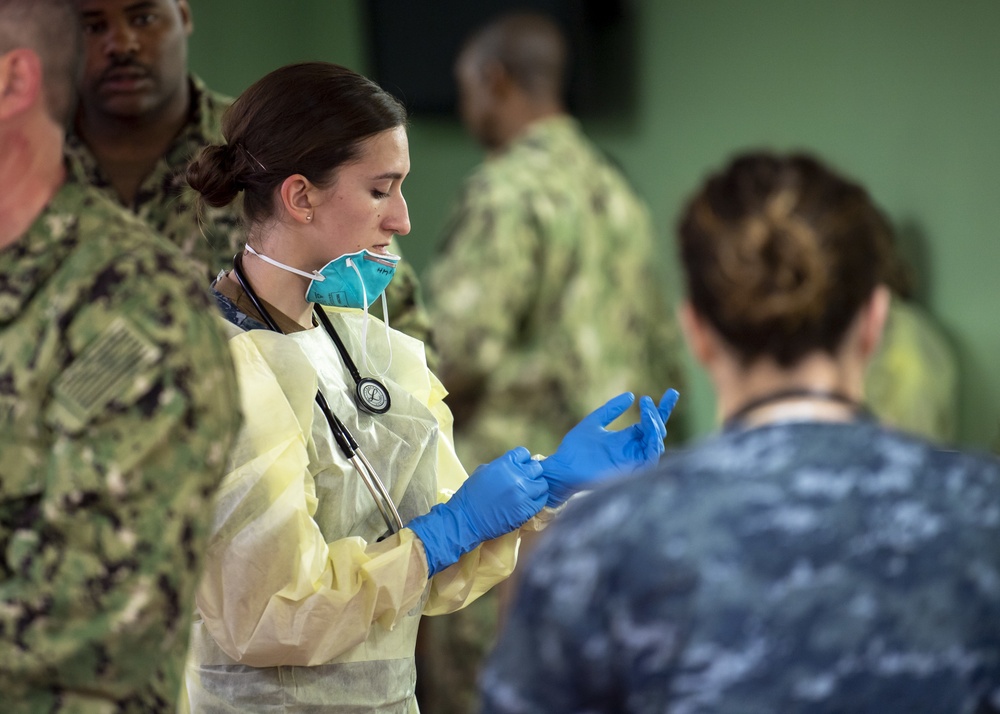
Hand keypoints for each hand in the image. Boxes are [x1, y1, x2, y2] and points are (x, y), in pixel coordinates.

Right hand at [406, 447, 547, 576]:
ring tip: (528, 493)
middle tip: (525, 480)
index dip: (522, 460)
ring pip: (542, 484)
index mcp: (504, 464)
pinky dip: (537, 500)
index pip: (524, 453)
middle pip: (536, 468)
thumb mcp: (483, 471)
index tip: (519, 467)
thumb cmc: (471, 495)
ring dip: (536, 487)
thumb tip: (515, 465)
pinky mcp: (526, 509)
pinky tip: (529, 502)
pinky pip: (541, 500)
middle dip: (532, 473)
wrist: (466, 519)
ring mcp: (523, 493)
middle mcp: (516, 476)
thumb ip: (502, 466)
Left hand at [541, 389, 678, 506]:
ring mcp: (632, 461)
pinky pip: (650, 459)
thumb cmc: (575, 449)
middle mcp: (633, 450)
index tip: (672, 393)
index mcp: (626, 439)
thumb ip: (611, 410)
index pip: (651, 423)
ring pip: (656, 444)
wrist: (563, 468)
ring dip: (655, 427)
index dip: (662, 409)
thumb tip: (631, 395)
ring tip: (647, 412)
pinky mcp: (630, 472)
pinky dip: (653, 444)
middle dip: (659, 415)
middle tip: (648, 402)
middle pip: (657, 432)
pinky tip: (649, 430)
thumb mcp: (594, 422)